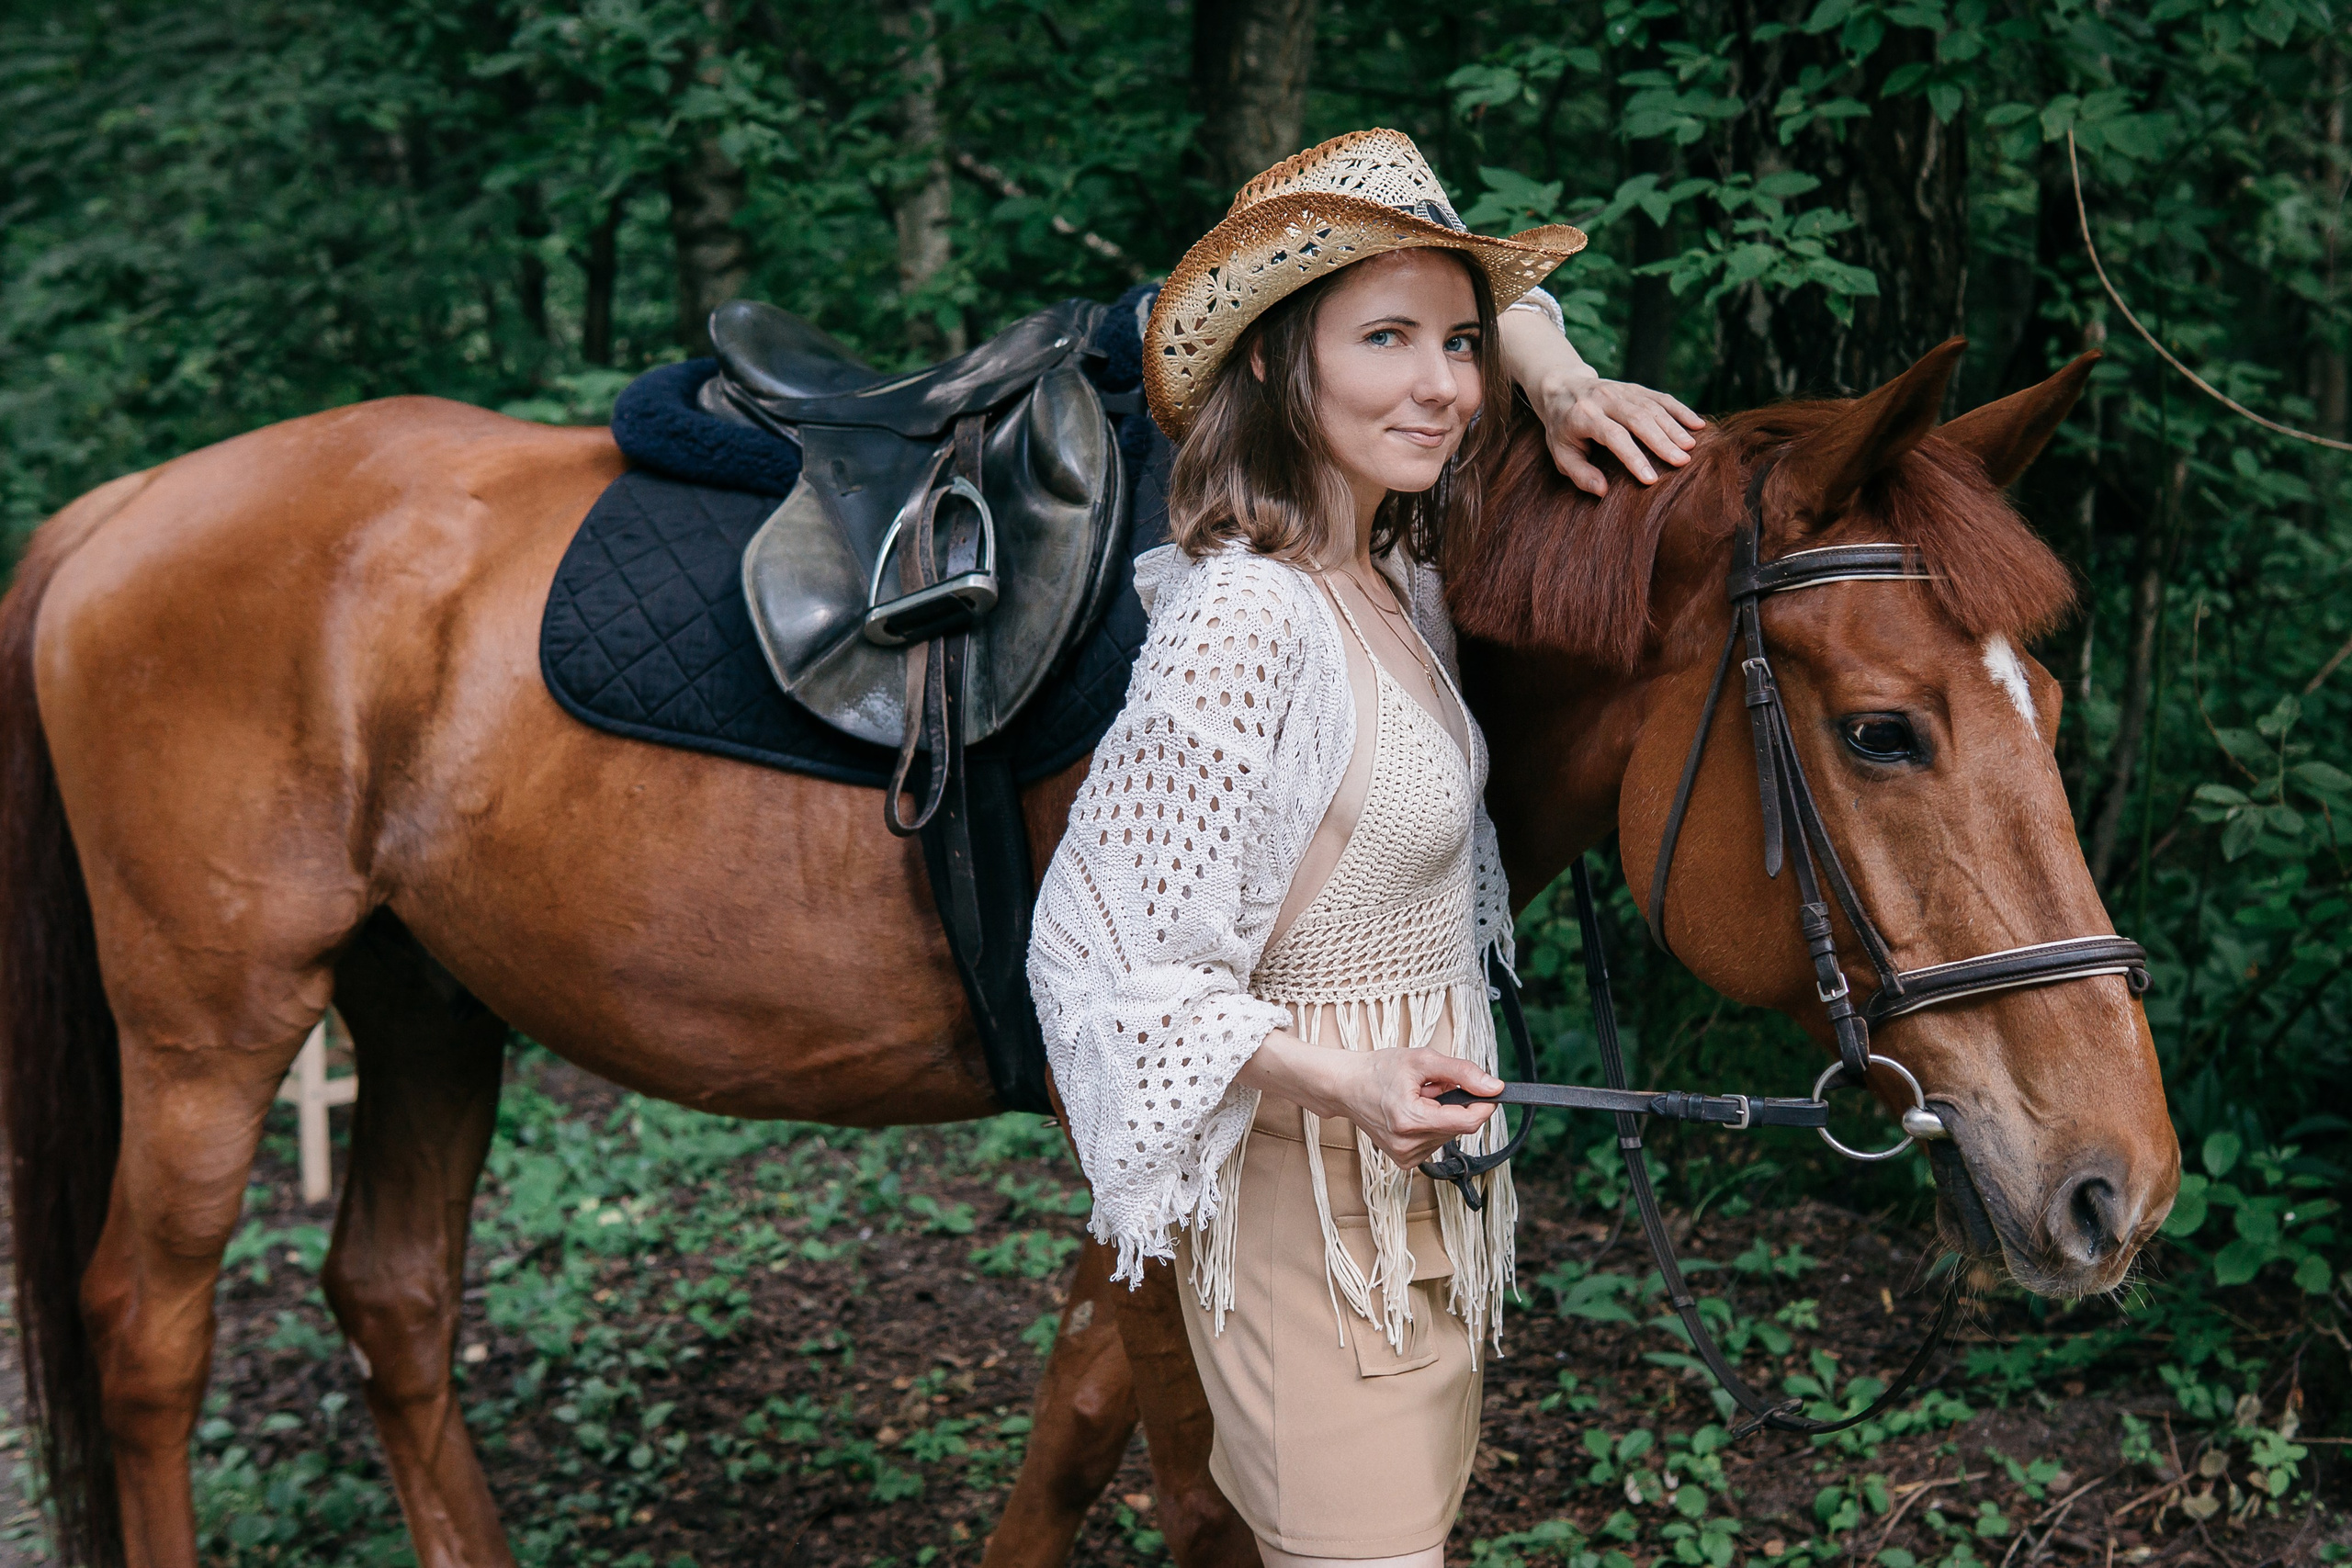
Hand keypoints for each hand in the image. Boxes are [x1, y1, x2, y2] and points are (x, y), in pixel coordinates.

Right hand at [1325, 1048, 1502, 1169]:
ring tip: (1417, 1099)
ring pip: (1448, 1135)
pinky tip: (1412, 1113)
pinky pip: (1435, 1142)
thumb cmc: (1378, 1070)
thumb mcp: (1422, 1060)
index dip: (1483, 1105)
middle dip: (1454, 1104)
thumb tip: (1494, 1087)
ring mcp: (1405, 1157)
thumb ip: (1462, 1072)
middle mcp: (1408, 1145)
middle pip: (1459, 1127)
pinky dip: (1431, 1125)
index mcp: (1411, 1120)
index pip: (1467, 1122)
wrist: (1345, 1086)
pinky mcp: (1405, 1161)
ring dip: (1441, 1115)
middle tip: (1432, 1087)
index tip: (1489, 1091)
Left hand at [1496, 304, 1704, 496]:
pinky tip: (1697, 424)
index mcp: (1583, 416)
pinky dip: (1680, 410)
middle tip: (1682, 462)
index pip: (1614, 436)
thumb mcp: (1560, 453)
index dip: (1633, 457)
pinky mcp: (1635, 387)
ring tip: (1691, 448)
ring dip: (1674, 427)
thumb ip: (1580, 474)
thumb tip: (1603, 491)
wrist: (1562, 388)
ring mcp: (1622, 390)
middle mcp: (1605, 398)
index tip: (1651, 479)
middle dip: (1661, 441)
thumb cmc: (1562, 429)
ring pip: (1652, 407)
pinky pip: (1661, 397)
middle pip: (1638, 419)